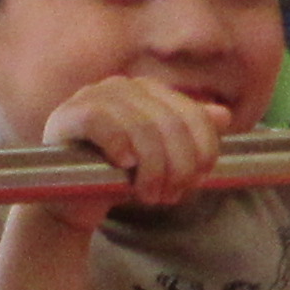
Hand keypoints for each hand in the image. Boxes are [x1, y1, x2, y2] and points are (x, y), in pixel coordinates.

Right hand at [42, 71, 226, 211]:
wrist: (70, 202)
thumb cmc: (115, 178)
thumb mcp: (161, 160)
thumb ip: (187, 137)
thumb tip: (223, 115)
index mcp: (147, 92)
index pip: (190, 113)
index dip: (202, 148)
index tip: (199, 180)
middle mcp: (121, 87)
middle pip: (169, 122)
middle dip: (177, 165)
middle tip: (171, 195)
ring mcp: (91, 97)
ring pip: (140, 126)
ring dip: (152, 169)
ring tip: (148, 195)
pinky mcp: (67, 116)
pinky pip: (102, 123)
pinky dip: (119, 146)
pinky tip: (123, 167)